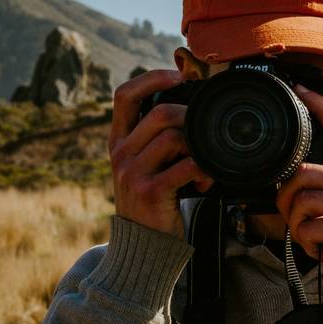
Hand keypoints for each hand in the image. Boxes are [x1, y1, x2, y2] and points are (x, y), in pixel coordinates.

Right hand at [109, 70, 210, 236]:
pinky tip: (204, 182)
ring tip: (204, 166)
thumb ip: (155, 140)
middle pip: (160, 114)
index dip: (152, 79)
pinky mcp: (150, 192)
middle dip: (190, 118)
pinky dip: (203, 171)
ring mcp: (133, 173)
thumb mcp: (142, 166)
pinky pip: (186, 166)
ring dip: (199, 148)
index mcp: (118, 141)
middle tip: (204, 133)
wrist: (141, 247)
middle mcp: (121, 154)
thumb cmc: (152, 201)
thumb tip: (190, 108)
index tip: (178, 76)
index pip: (124, 95)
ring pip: (175, 137)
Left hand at [275, 84, 322, 297]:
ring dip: (297, 227)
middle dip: (286, 200)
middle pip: (303, 172)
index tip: (301, 91)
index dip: (319, 108)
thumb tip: (292, 191)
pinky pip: (309, 228)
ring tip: (314, 240)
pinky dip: (307, 244)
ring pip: (302, 201)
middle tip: (295, 221)